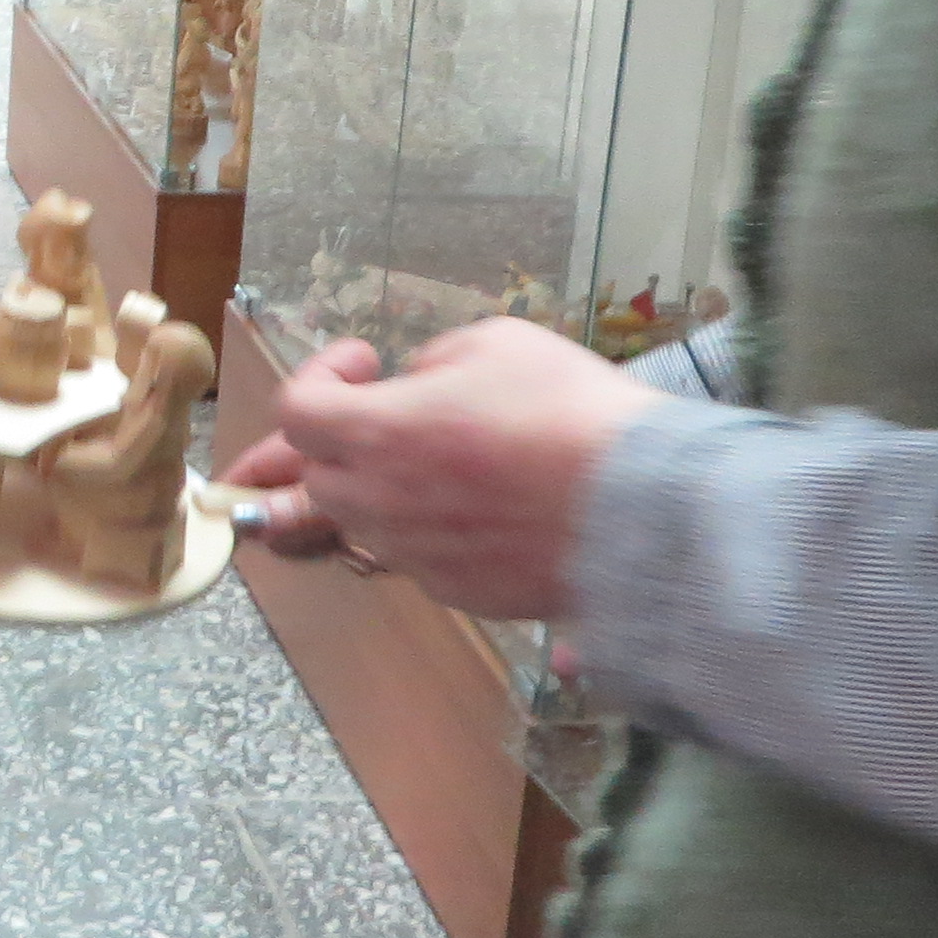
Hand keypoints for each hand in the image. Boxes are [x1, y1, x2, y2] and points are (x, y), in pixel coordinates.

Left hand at [229, 317, 664, 622]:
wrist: (642, 505)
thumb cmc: (570, 409)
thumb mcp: (495, 343)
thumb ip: (433, 362)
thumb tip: (415, 384)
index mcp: (377, 433)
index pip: (295, 411)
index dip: (320, 377)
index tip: (366, 362)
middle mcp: (380, 503)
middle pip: (318, 476)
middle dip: (342, 441)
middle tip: (392, 415)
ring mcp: (415, 557)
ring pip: (364, 523)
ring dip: (382, 489)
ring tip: (441, 462)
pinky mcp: (457, 594)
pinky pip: (416, 558)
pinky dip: (428, 530)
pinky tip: (481, 507)